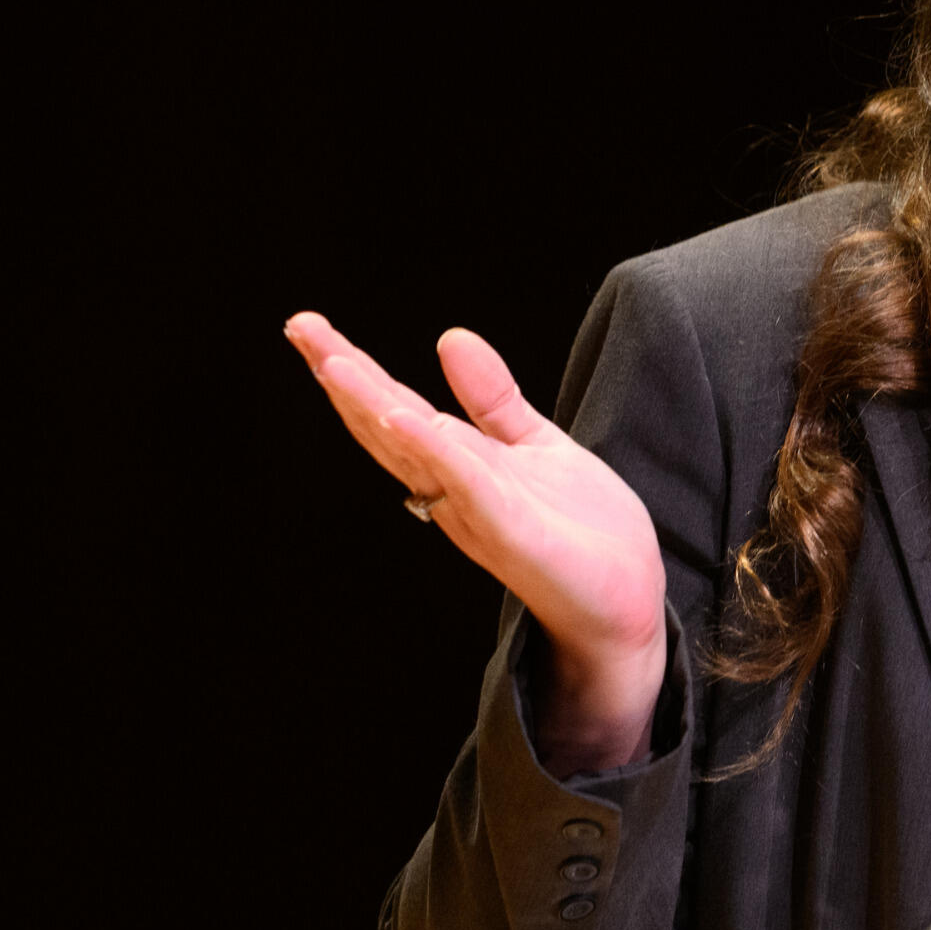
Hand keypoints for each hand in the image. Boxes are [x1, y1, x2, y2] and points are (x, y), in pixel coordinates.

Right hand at [285, 312, 667, 774]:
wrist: (630, 602)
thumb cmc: (580, 532)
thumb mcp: (534, 445)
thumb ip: (491, 398)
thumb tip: (449, 336)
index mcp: (458, 467)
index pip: (395, 409)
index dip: (352, 369)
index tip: (309, 328)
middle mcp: (454, 491)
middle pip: (388, 426)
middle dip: (343, 378)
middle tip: (300, 328)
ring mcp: (479, 513)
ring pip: (415, 454)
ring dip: (373, 409)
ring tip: (334, 364)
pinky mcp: (515, 535)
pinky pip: (469, 489)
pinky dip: (436, 454)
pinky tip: (407, 421)